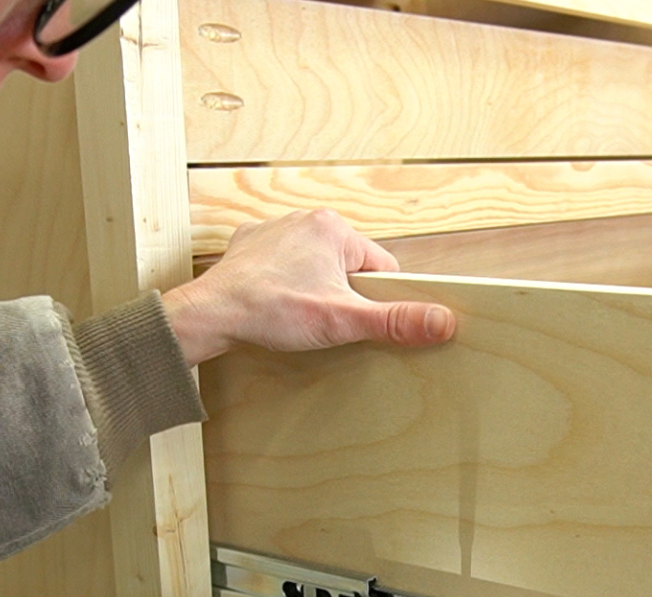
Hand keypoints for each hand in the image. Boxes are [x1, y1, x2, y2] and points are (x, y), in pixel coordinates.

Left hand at [162, 209, 454, 365]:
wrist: (210, 315)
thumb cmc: (270, 310)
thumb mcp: (343, 320)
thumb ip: (394, 321)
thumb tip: (442, 322)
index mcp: (334, 228)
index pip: (381, 268)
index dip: (376, 300)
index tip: (358, 319)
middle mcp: (305, 219)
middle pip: (349, 267)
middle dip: (343, 296)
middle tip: (326, 320)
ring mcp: (275, 230)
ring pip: (317, 267)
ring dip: (315, 291)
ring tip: (299, 314)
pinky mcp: (250, 247)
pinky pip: (284, 266)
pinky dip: (285, 286)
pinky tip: (277, 306)